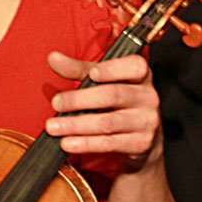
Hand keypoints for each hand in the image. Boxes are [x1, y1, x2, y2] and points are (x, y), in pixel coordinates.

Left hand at [44, 50, 162, 169]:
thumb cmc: (118, 102)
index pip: (135, 66)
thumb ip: (79, 69)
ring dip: (76, 124)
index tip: (92, 74)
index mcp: (140, 75)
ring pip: (107, 122)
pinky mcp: (141, 143)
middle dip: (80, 99)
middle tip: (56, 103)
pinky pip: (109, 143)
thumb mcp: (103, 81)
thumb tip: (54, 58)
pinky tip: (68, 143)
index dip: (113, 69)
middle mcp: (148, 96)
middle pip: (112, 95)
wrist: (142, 138)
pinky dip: (86, 144)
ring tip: (54, 126)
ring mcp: (146, 121)